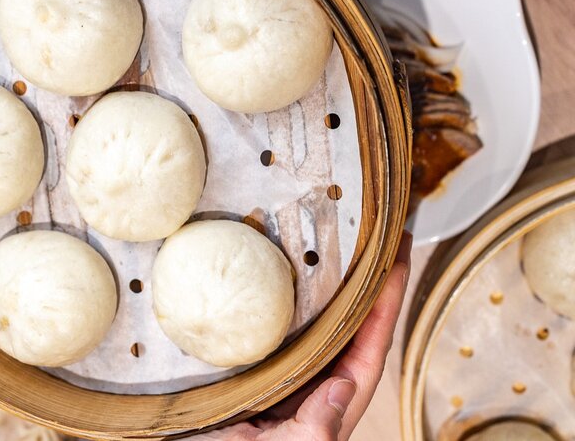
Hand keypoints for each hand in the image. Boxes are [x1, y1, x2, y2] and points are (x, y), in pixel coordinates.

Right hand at [193, 231, 412, 440]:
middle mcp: (316, 382)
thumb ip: (315, 429)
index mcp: (331, 403)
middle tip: (378, 235)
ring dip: (333, 285)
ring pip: (319, 321)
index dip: (387, 302)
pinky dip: (288, 299)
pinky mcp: (258, 368)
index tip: (397, 260)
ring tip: (341, 242)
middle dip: (369, 282)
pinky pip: (280, 326)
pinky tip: (283, 273)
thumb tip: (344, 387)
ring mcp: (289, 373)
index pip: (370, 345)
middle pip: (352, 324)